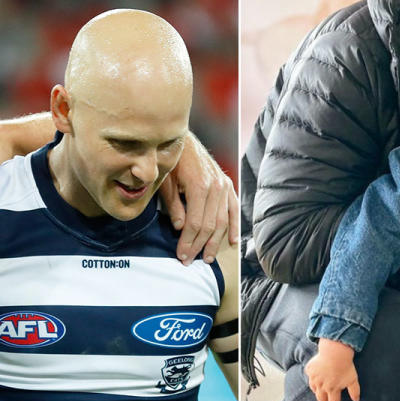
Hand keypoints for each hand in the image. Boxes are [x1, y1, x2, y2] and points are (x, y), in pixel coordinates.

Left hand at [159, 132, 238, 264]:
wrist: (184, 139)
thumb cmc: (171, 160)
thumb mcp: (166, 182)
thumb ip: (173, 205)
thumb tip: (180, 227)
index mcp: (199, 186)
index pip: (196, 223)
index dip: (188, 242)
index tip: (181, 255)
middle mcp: (216, 187)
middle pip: (210, 225)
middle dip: (199, 246)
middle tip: (189, 261)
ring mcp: (224, 186)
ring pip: (222, 221)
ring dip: (215, 242)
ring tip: (207, 257)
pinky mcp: (227, 185)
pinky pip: (233, 209)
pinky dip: (233, 226)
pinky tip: (231, 241)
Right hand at [305, 338, 360, 400]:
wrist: (335, 351)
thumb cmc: (345, 366)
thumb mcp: (353, 379)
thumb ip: (354, 391)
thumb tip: (356, 400)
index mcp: (332, 390)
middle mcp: (321, 386)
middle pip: (321, 399)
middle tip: (329, 400)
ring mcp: (314, 378)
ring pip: (314, 389)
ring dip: (318, 391)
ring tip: (323, 389)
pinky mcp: (309, 370)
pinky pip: (310, 377)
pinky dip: (313, 379)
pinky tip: (318, 377)